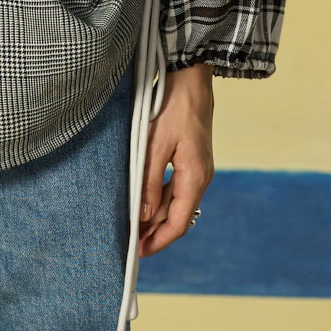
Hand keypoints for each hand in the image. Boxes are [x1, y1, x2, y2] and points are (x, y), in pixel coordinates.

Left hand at [138, 63, 213, 254]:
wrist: (191, 77)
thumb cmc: (174, 106)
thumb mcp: (156, 143)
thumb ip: (149, 180)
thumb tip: (143, 214)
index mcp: (195, 177)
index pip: (178, 223)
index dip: (158, 240)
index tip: (138, 253)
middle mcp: (200, 177)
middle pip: (176, 215)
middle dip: (154, 231)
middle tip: (129, 243)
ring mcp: (198, 168)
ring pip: (175, 202)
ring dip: (156, 216)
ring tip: (133, 226)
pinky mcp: (191, 159)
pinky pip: (176, 187)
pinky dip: (160, 198)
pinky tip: (144, 201)